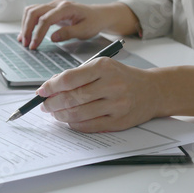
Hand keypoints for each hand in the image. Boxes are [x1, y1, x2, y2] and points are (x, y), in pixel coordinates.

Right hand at [17, 0, 103, 49]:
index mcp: (66, 8)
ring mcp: (53, 5)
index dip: (38, 33)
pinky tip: (26, 33)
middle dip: (27, 29)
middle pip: (34, 12)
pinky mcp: (51, 9)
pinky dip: (28, 22)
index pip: (46, 19)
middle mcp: (57, 4)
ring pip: (32, 11)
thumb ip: (69, 33)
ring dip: (26, 25)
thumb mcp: (85, 30)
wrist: (98, 15)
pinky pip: (35, 13)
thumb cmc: (93, 22)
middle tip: (26, 44)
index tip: (34, 45)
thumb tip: (53, 37)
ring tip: (24, 40)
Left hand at [36, 57, 159, 132]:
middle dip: (53, 103)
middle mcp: (111, 85)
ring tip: (54, 113)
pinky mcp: (118, 121)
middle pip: (72, 98)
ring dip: (61, 115)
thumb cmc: (122, 77)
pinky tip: (68, 120)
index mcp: (104, 67)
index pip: (69, 79)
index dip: (51, 87)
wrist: (152, 91)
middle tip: (44, 105)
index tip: (41, 91)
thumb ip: (77, 74)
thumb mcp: (101, 66)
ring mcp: (116, 105)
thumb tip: (51, 85)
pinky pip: (89, 126)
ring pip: (79, 113)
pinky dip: (74, 124)